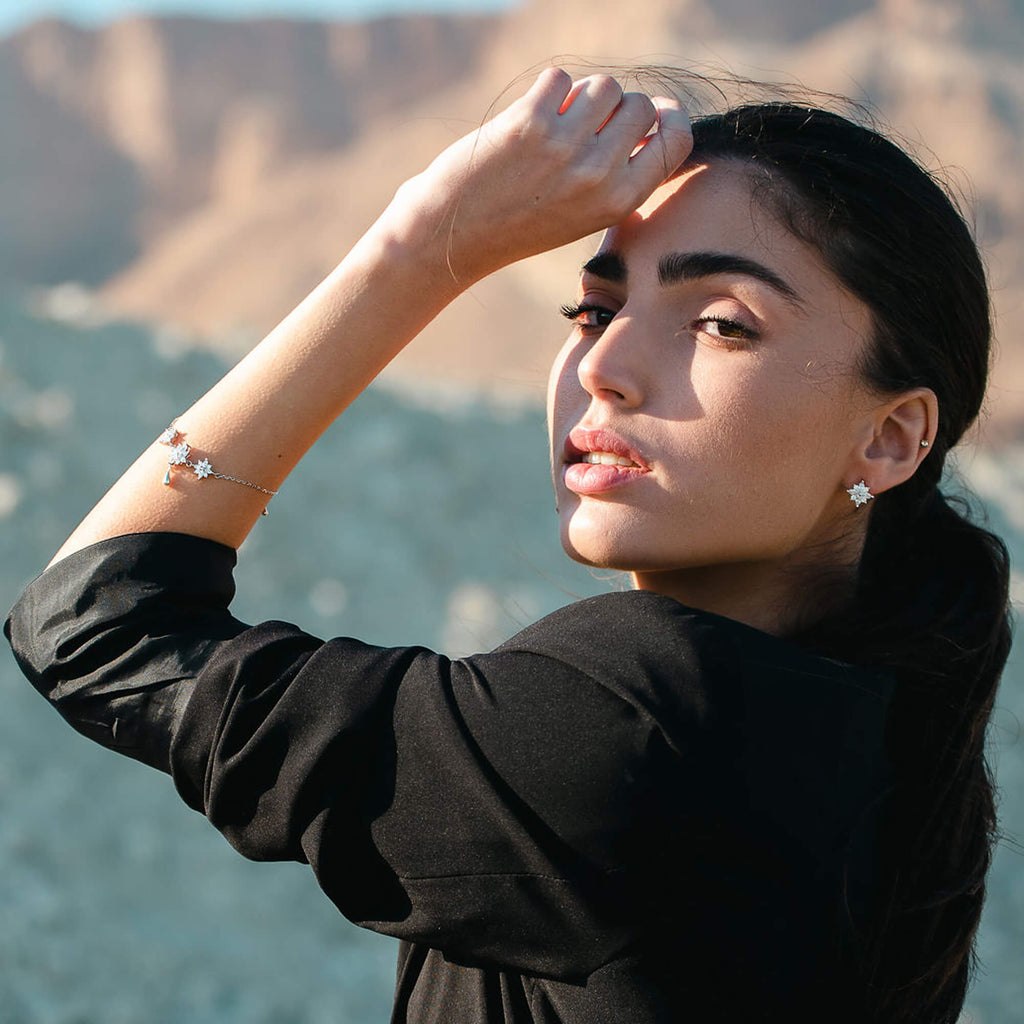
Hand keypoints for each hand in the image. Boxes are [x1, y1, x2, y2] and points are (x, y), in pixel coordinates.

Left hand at [385, 68, 693, 283]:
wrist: (454, 237)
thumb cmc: (521, 224)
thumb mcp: (583, 214)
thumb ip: (619, 172)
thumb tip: (650, 114)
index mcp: (619, 202)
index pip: (675, 141)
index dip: (669, 117)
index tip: (655, 111)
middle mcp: (599, 175)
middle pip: (639, 105)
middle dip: (614, 109)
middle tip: (582, 129)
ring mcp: (566, 146)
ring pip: (603, 86)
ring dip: (581, 96)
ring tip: (554, 126)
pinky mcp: (531, 121)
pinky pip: (560, 79)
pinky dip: (546, 92)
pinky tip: (527, 122)